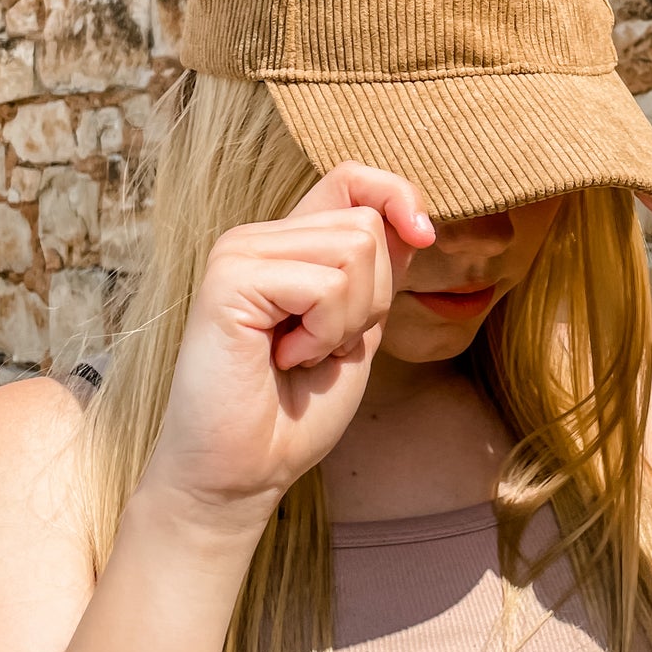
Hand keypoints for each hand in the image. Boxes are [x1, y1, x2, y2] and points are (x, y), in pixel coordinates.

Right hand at [139, 162, 435, 539]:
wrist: (243, 473)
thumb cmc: (294, 413)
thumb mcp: (356, 330)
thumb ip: (376, 273)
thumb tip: (412, 220)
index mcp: (288, 245)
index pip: (352, 178)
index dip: (397, 194)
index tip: (423, 236)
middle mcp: (259, 238)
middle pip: (367, 225)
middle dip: (373, 298)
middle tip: (323, 346)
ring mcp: (239, 252)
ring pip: (354, 250)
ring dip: (347, 321)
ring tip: (300, 354)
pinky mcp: (228, 279)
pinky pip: (324, 285)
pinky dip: (323, 333)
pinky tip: (281, 360)